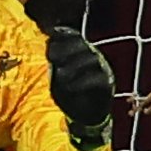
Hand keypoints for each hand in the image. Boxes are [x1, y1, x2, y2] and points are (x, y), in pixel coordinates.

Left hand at [47, 28, 115, 150]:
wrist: (83, 115)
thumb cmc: (67, 92)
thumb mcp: (55, 74)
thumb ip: (51, 59)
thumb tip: (44, 41)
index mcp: (78, 49)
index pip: (70, 35)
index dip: (60, 35)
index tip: (48, 40)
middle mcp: (91, 55)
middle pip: (81, 43)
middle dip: (64, 49)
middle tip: (52, 59)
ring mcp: (101, 69)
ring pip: (91, 58)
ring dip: (73, 67)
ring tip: (61, 77)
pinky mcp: (106, 84)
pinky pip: (97, 79)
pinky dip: (82, 82)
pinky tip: (70, 87)